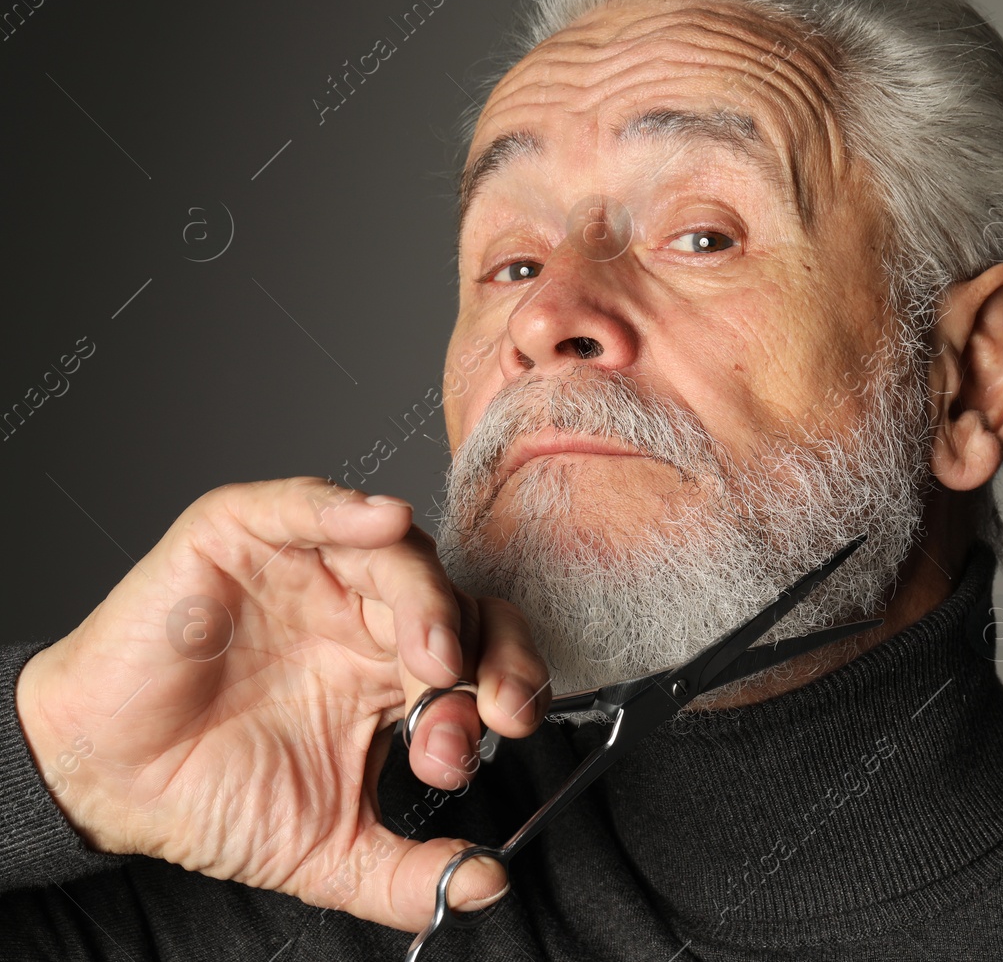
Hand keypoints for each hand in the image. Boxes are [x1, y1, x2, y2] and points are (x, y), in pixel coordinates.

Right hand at [14, 477, 549, 930]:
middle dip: (484, 656)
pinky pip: (305, 505)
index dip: (506, 686)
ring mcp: (311, 569)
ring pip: (400, 557)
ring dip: (430, 602)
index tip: (499, 739)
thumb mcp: (328, 851)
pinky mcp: (245, 537)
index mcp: (397, 671)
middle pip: (461, 603)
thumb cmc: (211, 797)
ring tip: (433, 658)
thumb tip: (490, 886)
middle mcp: (366, 612)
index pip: (483, 654)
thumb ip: (409, 875)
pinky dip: (347, 510)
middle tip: (476, 711)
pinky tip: (380, 524)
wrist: (106, 787)